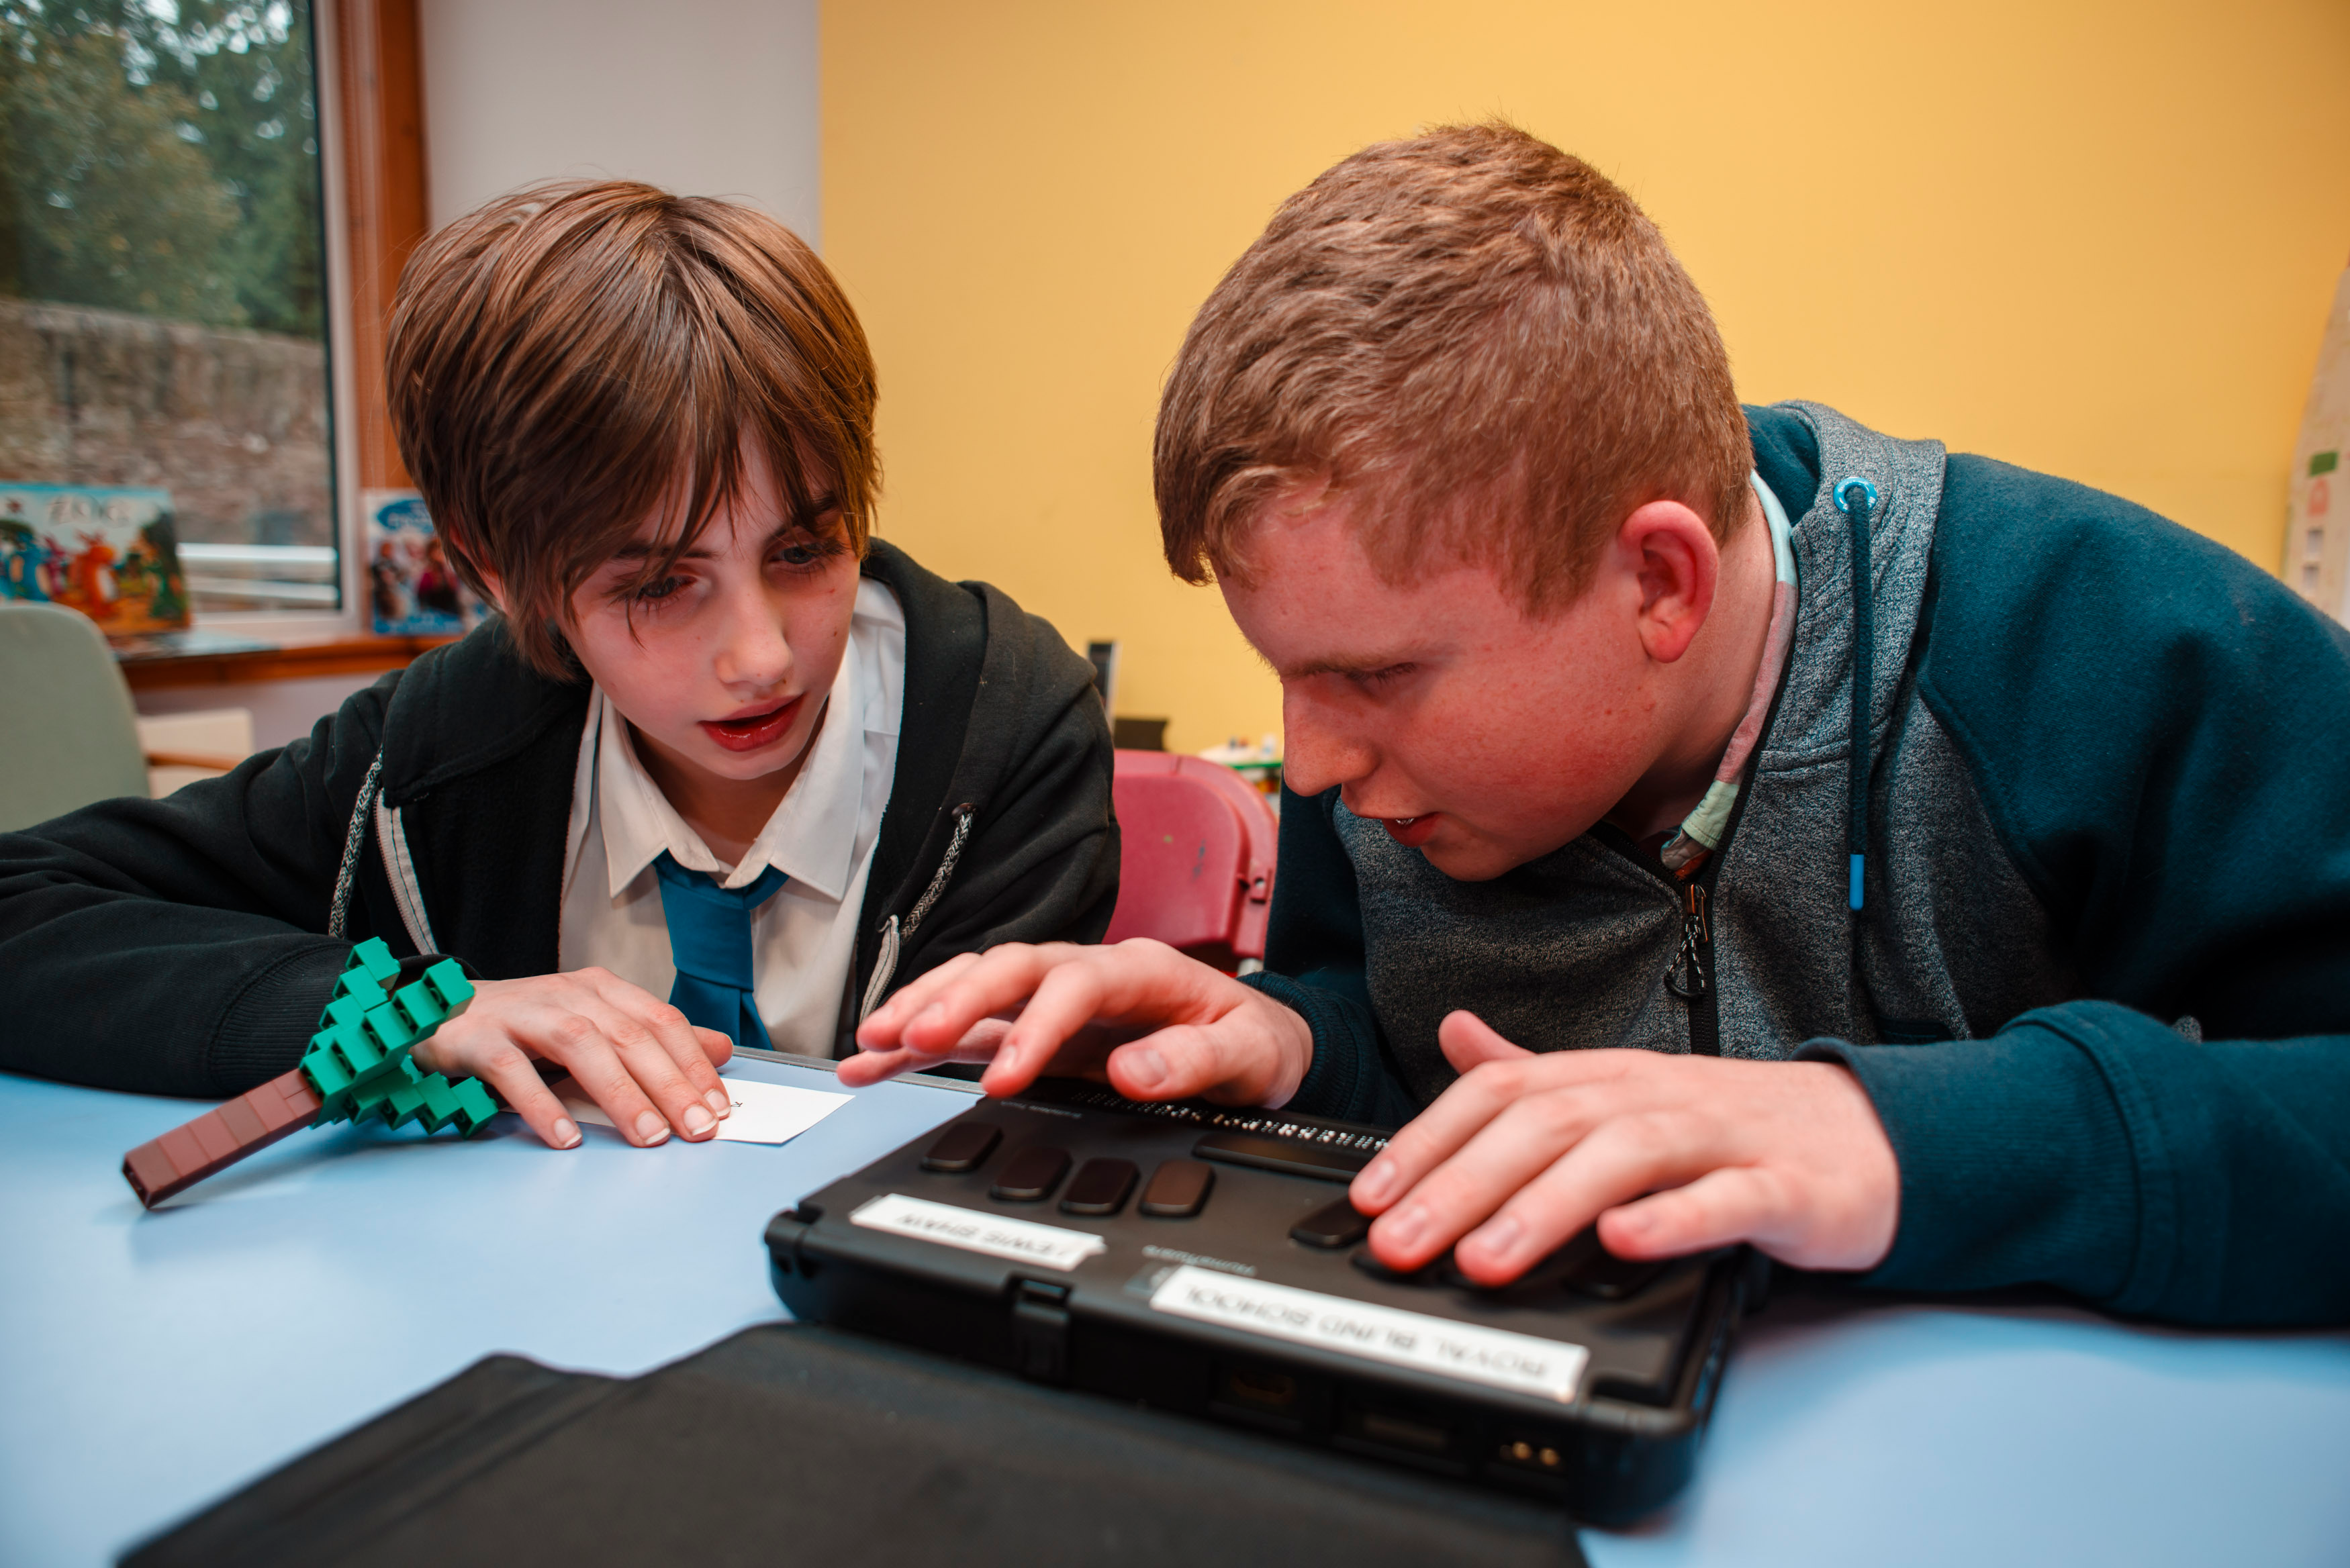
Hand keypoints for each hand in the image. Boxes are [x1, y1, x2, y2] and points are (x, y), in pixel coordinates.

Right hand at [409, 968, 735, 1149]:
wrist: (441, 1013)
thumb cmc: (524, 1026)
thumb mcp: (595, 1027)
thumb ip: (654, 1041)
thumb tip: (720, 1051)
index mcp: (601, 991)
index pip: (660, 1022)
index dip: (693, 1064)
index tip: (718, 1107)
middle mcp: (567, 995)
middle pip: (630, 1036)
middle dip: (670, 1085)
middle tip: (697, 1128)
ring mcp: (523, 1013)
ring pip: (581, 1046)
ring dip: (620, 1093)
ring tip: (647, 1136)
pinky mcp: (479, 1038)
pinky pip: (513, 1071)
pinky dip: (541, 1104)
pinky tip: (565, 1137)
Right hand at [841, 938, 1315, 1106]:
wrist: (1262, 1043)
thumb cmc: (1256, 1042)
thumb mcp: (1250, 1054)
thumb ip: (1196, 1060)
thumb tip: (1133, 1071)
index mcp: (1143, 970)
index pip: (1076, 984)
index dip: (1034, 1026)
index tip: (1004, 1077)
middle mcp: (1091, 972)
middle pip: (1010, 968)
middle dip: (955, 1000)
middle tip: (909, 1038)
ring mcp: (1059, 998)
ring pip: (978, 985)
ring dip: (923, 1011)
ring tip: (870, 1045)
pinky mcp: (1039, 1027)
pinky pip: (972, 1026)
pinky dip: (921, 1042)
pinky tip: (875, 1060)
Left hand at [1349, 1011, 1898, 1282]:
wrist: (1870, 1136)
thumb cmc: (1732, 1125)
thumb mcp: (1622, 1091)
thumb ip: (1536, 1071)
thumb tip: (1454, 1035)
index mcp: (1607, 1077)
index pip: (1501, 1092)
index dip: (1430, 1139)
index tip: (1370, 1195)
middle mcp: (1653, 1096)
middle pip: (1546, 1125)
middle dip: (1462, 1184)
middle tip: (1401, 1242)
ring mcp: (1720, 1138)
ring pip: (1623, 1157)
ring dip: (1546, 1207)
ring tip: (1484, 1257)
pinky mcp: (1783, 1188)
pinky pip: (1725, 1199)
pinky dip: (1673, 1219)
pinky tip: (1626, 1242)